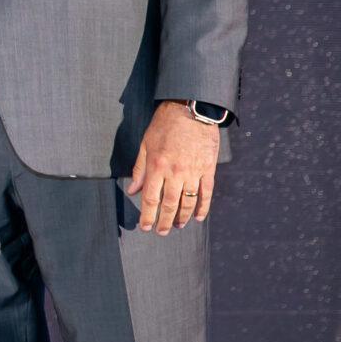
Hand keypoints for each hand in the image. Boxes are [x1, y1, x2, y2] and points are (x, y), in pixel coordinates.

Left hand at [127, 100, 220, 233]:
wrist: (191, 109)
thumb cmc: (164, 124)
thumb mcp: (145, 143)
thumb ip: (139, 169)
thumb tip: (132, 190)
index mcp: (156, 166)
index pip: (150, 198)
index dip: (146, 215)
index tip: (144, 227)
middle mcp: (174, 172)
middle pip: (168, 204)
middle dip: (163, 221)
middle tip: (160, 232)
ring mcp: (193, 171)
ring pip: (188, 201)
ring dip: (182, 217)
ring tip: (177, 226)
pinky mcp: (208, 169)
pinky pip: (206, 193)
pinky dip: (203, 207)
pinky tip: (199, 217)